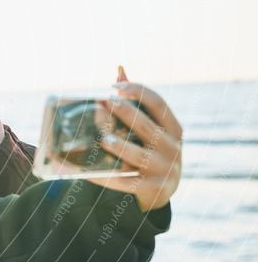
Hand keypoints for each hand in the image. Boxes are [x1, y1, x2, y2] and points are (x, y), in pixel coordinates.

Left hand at [89, 68, 182, 211]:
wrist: (161, 192)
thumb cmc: (151, 150)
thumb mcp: (153, 129)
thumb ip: (136, 101)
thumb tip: (119, 68)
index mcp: (174, 130)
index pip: (158, 104)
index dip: (138, 92)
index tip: (114, 87)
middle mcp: (173, 149)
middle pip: (147, 127)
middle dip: (125, 113)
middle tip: (103, 103)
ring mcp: (164, 170)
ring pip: (139, 156)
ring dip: (121, 147)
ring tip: (104, 139)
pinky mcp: (150, 189)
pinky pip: (125, 182)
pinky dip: (105, 177)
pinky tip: (87, 171)